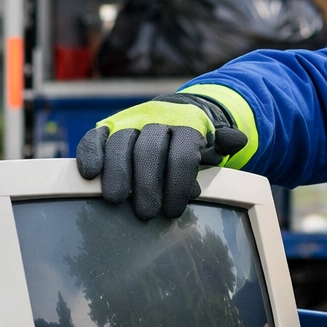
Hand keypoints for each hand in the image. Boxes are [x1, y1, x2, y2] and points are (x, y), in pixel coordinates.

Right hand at [76, 93, 247, 218]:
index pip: (183, 153)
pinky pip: (96, 137)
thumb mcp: (213, 145)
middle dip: (147, 183)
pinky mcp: (108, 127)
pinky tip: (89, 174)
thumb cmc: (195, 141)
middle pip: (150, 149)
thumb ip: (222, 144)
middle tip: (145, 213)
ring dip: (116, 172)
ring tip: (115, 200)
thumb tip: (237, 139)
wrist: (177, 113)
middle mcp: (157, 120)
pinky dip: (90, 153)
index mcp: (187, 125)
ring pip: (120, 142)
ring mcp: (131, 122)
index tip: (174, 211)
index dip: (178, 183)